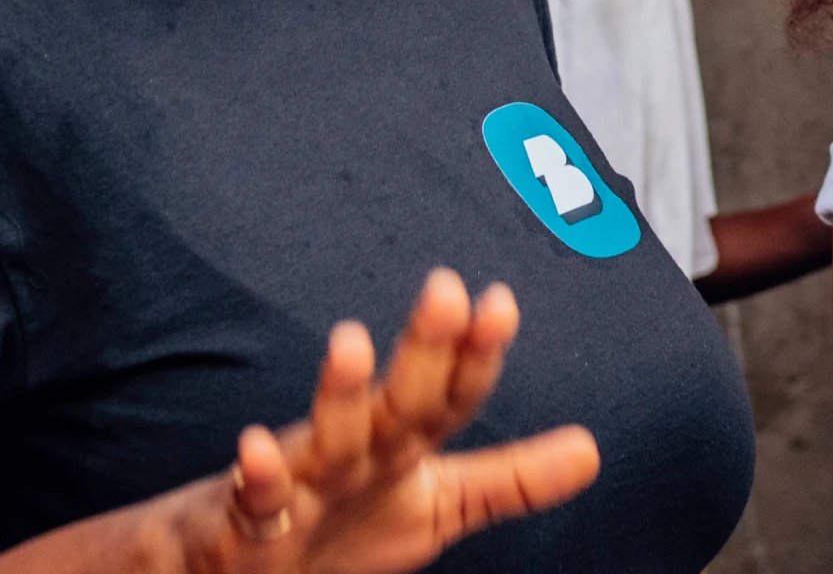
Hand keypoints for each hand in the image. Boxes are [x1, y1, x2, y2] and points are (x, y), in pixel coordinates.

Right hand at [179, 269, 600, 573]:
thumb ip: (510, 480)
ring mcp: (299, 484)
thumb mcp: (440, 507)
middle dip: (421, 349)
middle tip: (445, 286)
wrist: (240, 566)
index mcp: (401, 445)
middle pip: (397, 400)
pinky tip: (257, 446)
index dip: (475, 356)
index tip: (501, 304)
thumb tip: (592, 450)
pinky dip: (256, 476)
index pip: (449, 397)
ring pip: (324, 438)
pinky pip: (254, 500)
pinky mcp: (245, 525)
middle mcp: (354, 451)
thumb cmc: (344, 526)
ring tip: (351, 341)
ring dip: (339, 393)